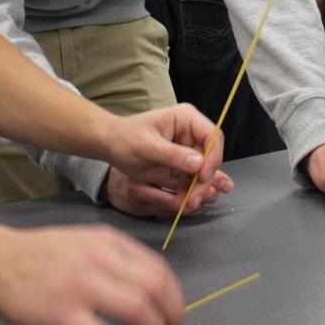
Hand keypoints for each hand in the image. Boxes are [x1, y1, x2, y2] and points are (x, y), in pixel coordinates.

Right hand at [0, 223, 183, 324]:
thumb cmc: (36, 253)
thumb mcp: (82, 240)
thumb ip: (114, 256)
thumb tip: (148, 283)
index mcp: (106, 242)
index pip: (157, 267)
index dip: (174, 294)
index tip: (174, 310)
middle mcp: (98, 260)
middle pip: (154, 287)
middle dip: (172, 313)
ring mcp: (81, 287)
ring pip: (138, 308)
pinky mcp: (62, 315)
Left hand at [102, 104, 224, 200]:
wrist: (111, 146)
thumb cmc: (125, 138)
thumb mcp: (146, 146)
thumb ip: (173, 154)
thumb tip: (199, 163)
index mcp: (186, 119)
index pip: (213, 136)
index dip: (213, 156)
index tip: (203, 175)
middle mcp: (191, 134)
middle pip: (210, 158)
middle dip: (204, 180)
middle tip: (194, 199)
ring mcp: (187, 151)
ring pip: (203, 173)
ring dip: (198, 191)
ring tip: (188, 205)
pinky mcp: (181, 167)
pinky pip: (191, 182)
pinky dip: (188, 194)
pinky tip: (183, 205)